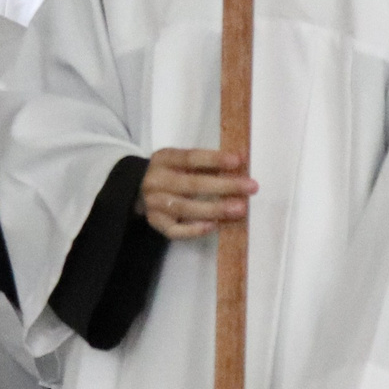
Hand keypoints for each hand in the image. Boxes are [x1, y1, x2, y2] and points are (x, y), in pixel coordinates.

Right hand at [137, 148, 255, 239]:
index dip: (214, 159)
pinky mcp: (155, 223)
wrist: (137, 189)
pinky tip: (214, 225)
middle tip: (251, 187)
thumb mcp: (180, 161)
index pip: (190, 158)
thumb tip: (241, 161)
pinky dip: (195, 229)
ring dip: (215, 209)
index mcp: (164, 159)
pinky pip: (175, 230)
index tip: (238, 161)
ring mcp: (153, 204)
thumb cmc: (171, 172)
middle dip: (224, 186)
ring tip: (239, 209)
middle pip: (191, 184)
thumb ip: (205, 163)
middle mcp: (156, 181)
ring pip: (185, 208)